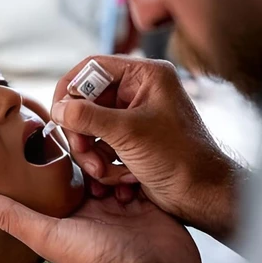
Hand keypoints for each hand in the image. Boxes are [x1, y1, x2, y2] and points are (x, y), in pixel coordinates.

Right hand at [52, 56, 243, 241]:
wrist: (203, 194)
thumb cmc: (180, 158)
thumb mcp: (129, 133)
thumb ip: (88, 117)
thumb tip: (58, 108)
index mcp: (145, 76)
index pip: (92, 68)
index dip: (70, 89)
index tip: (58, 113)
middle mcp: (139, 91)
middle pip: (87, 101)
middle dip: (82, 132)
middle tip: (82, 152)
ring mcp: (134, 117)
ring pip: (91, 127)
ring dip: (91, 153)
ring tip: (103, 173)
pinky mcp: (131, 140)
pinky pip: (101, 145)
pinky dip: (103, 163)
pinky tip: (118, 179)